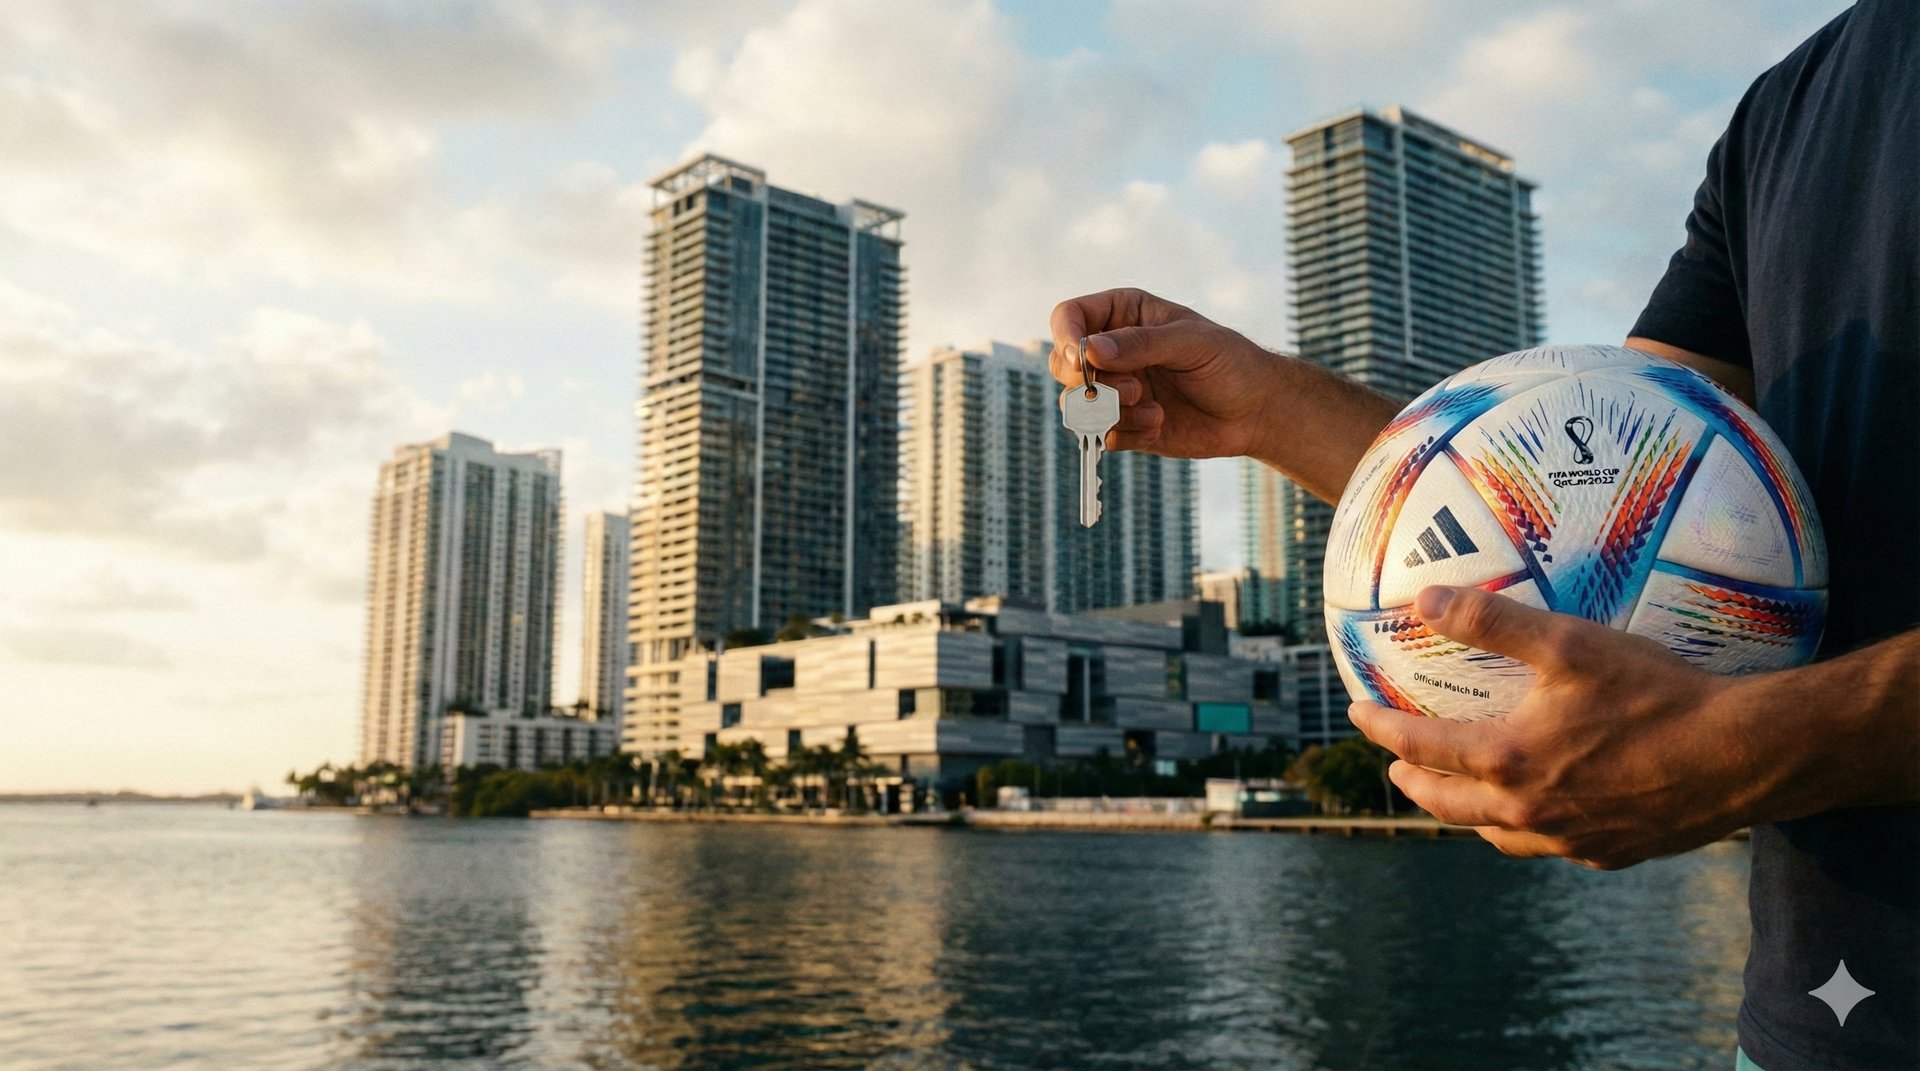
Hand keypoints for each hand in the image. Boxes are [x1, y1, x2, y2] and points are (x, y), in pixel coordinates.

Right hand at [1048, 287, 1281, 459]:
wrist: (1256, 411)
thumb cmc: (1230, 362)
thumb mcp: (1190, 342)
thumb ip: (1140, 343)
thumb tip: (1089, 350)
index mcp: (1123, 314)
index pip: (1069, 317)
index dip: (1066, 337)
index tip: (1082, 360)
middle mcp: (1112, 351)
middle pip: (1063, 364)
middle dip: (1091, 383)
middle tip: (1134, 390)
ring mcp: (1116, 390)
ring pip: (1077, 404)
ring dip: (1111, 412)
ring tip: (1154, 410)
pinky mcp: (1124, 425)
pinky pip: (1101, 434)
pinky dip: (1126, 434)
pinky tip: (1160, 424)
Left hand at [1348, 584, 1774, 869]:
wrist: (1742, 756)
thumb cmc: (1655, 694)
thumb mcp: (1568, 643)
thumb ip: (1491, 621)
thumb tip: (1422, 598)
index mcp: (1509, 762)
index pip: (1421, 748)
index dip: (1381, 728)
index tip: (1356, 711)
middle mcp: (1530, 812)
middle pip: (1447, 804)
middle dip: (1413, 781)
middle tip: (1396, 764)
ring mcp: (1571, 840)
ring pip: (1496, 832)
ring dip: (1464, 812)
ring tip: (1457, 792)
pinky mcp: (1611, 854)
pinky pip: (1549, 846)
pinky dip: (1524, 828)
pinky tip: (1537, 812)